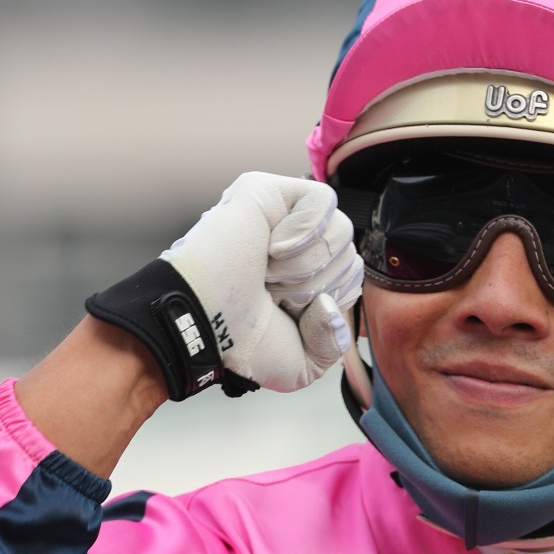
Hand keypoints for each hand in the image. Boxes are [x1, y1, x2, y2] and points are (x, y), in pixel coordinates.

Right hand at [86, 172, 363, 398]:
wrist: (201, 324)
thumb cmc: (240, 340)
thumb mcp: (304, 363)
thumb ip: (334, 342)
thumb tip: (331, 303)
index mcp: (309, 276)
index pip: (353, 277)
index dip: (330, 302)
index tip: (289, 313)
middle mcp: (299, 243)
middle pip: (349, 254)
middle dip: (314, 286)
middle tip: (271, 293)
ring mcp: (283, 215)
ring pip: (340, 229)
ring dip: (303, 265)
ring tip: (266, 274)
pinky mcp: (267, 190)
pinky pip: (322, 200)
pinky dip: (303, 232)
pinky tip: (271, 249)